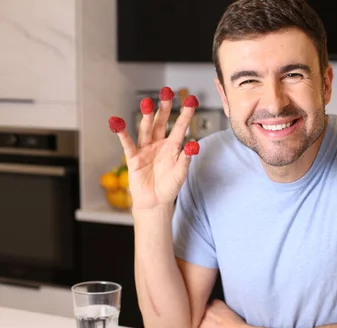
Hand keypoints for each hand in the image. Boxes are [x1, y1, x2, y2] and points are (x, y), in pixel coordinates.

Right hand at [110, 89, 198, 210]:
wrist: (155, 202)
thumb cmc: (169, 187)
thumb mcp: (181, 174)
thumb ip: (186, 159)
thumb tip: (194, 144)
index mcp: (173, 147)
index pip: (180, 127)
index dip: (185, 114)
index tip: (191, 100)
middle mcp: (159, 144)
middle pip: (161, 122)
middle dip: (164, 108)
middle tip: (167, 92)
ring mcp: (146, 150)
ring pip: (146, 129)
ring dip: (146, 116)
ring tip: (146, 102)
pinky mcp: (134, 158)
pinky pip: (128, 144)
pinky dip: (122, 134)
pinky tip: (117, 123)